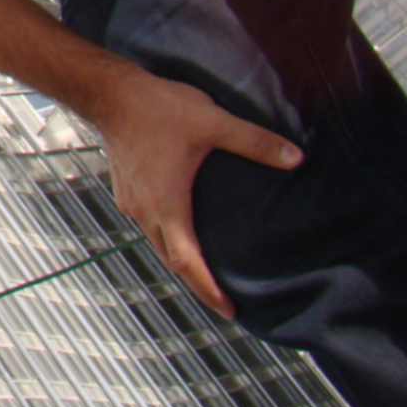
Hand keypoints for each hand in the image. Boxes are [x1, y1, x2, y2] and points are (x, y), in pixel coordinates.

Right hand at [94, 74, 303, 319]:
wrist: (110, 95)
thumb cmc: (157, 110)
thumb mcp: (213, 123)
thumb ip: (254, 142)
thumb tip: (296, 159)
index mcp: (168, 208)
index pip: (189, 264)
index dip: (209, 291)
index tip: (229, 311)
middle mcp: (146, 213)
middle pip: (172, 260)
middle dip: (197, 282)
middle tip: (223, 298)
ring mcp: (131, 202)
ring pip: (157, 243)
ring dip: (180, 258)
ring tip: (204, 266)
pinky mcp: (126, 189)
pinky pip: (148, 224)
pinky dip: (167, 236)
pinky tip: (180, 225)